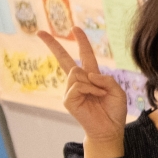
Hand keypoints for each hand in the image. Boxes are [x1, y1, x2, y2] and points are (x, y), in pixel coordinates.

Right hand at [39, 28, 126, 157]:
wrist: (110, 128)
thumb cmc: (114, 111)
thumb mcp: (117, 91)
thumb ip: (106, 78)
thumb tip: (87, 73)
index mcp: (91, 76)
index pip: (84, 56)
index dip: (81, 42)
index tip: (75, 28)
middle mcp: (79, 81)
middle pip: (64, 59)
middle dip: (52, 45)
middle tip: (40, 32)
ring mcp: (71, 90)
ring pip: (77, 73)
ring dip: (93, 83)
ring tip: (100, 94)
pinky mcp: (68, 99)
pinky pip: (78, 86)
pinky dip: (91, 89)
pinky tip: (96, 97)